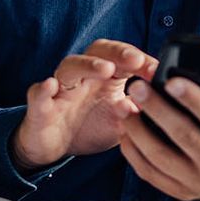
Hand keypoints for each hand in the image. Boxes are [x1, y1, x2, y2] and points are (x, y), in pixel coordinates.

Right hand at [11, 40, 156, 170]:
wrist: (54, 149)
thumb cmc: (88, 127)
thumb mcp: (121, 124)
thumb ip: (138, 114)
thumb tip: (161, 106)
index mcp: (105, 77)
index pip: (124, 59)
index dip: (141, 62)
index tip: (157, 71)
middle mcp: (83, 76)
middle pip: (98, 51)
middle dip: (117, 53)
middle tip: (135, 60)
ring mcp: (60, 88)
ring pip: (70, 67)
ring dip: (88, 65)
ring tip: (105, 69)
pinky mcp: (40, 106)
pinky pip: (38, 94)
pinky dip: (43, 89)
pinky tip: (50, 86)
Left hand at [117, 75, 199, 200]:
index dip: (194, 99)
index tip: (172, 81)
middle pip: (183, 135)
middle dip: (157, 109)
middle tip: (139, 88)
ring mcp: (198, 183)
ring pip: (161, 156)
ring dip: (139, 130)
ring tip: (126, 107)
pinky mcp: (180, 191)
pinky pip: (150, 173)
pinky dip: (133, 152)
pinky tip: (127, 131)